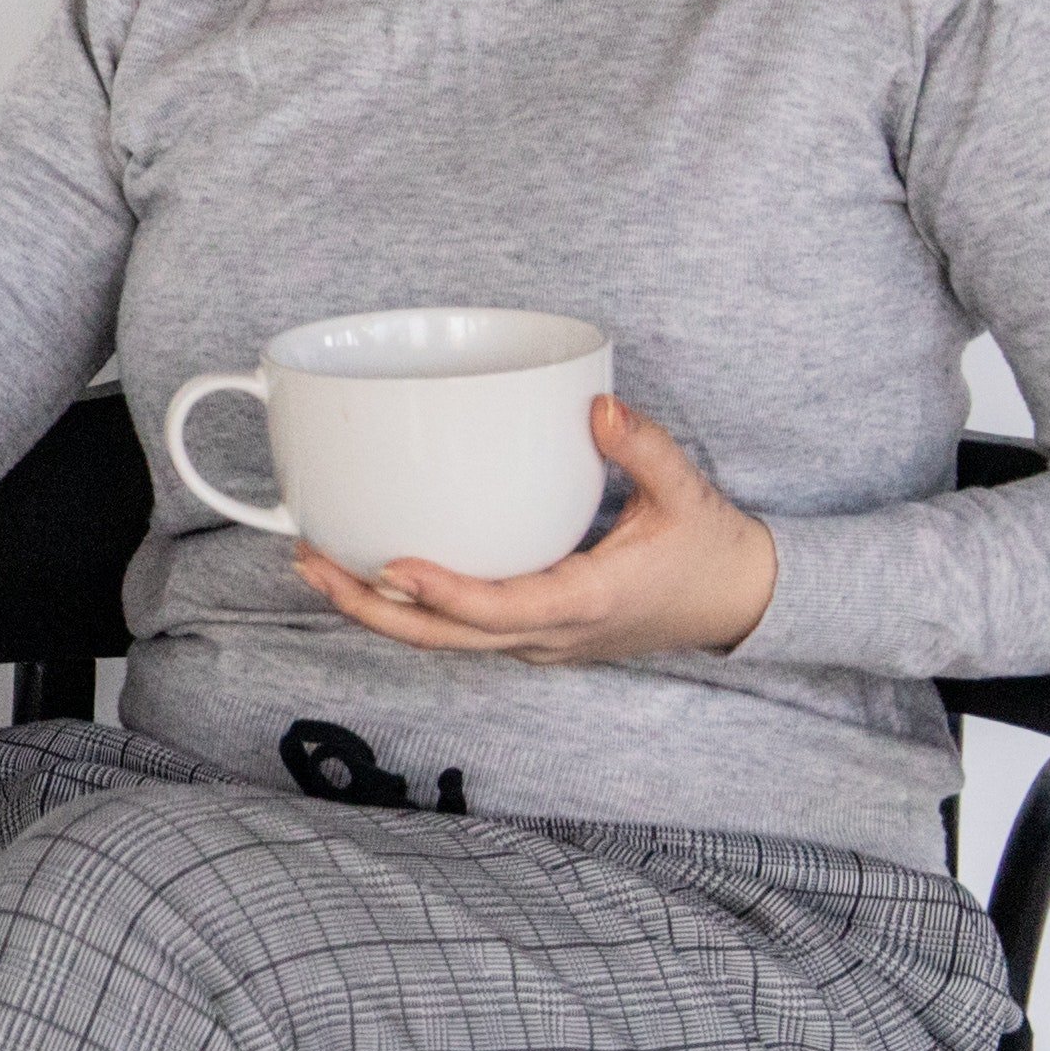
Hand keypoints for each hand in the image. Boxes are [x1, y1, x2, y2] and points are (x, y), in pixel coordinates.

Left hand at [300, 395, 782, 665]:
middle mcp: (553, 635)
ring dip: (380, 610)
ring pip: (446, 642)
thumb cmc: (712, 549)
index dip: (443, 595)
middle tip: (308, 562)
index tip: (391, 564)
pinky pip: (462, 632)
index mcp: (587, 602)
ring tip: (316, 564)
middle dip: (371, 608)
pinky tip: (371, 572)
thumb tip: (598, 406)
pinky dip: (411, 609)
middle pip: (446, 639)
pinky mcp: (533, 637)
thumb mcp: (688, 493)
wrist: (741, 603)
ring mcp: (540, 644)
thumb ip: (644, 448)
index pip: (501, 611)